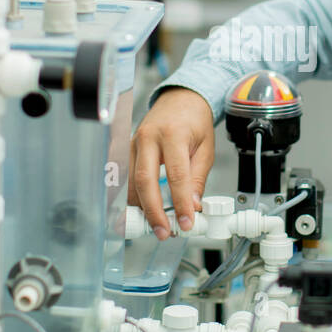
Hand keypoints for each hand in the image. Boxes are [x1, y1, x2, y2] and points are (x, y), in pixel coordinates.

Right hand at [128, 87, 215, 239]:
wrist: (180, 99)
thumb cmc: (194, 121)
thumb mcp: (205, 148)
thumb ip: (197, 178)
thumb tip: (192, 206)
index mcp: (173, 134)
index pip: (176, 174)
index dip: (180, 202)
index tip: (186, 222)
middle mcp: (149, 137)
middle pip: (145, 181)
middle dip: (154, 211)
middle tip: (164, 232)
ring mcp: (134, 143)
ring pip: (131, 181)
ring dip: (141, 208)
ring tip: (152, 226)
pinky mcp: (127, 150)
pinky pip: (126, 177)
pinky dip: (132, 196)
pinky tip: (138, 211)